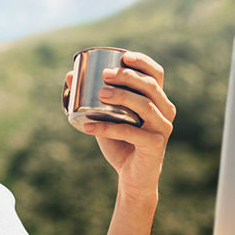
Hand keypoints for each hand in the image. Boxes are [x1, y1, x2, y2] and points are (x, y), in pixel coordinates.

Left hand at [62, 51, 175, 198]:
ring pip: (145, 106)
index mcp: (158, 100)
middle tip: (105, 75)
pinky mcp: (155, 145)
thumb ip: (93, 99)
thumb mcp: (106, 117)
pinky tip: (88, 126)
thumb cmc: (120, 144)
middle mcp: (165, 111)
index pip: (156, 74)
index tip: (123, 57)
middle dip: (128, 77)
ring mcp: (162, 128)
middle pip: (150, 87)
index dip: (142, 62)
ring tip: (101, 94)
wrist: (132, 178)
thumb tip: (69, 76)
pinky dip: (108, 128)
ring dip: (122, 97)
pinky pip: (131, 132)